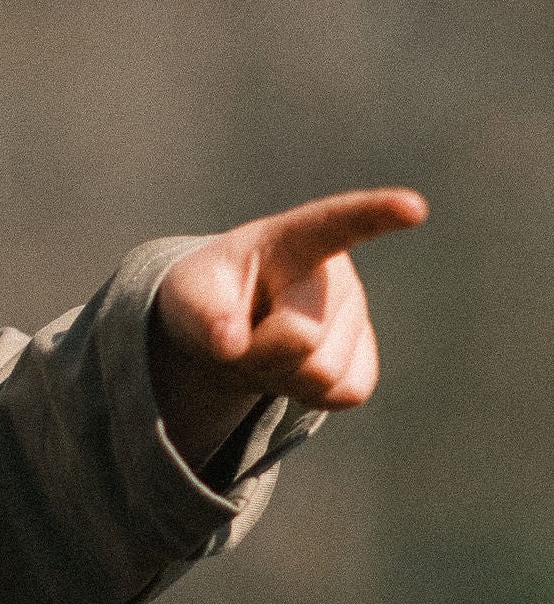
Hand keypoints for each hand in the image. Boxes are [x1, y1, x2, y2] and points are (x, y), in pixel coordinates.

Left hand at [153, 187, 427, 469]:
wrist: (228, 328)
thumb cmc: (207, 297)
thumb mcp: (189, 295)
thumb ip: (203, 312)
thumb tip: (232, 343)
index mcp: (292, 239)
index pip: (337, 223)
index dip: (377, 214)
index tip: (413, 207)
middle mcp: (336, 272)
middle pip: (301, 336)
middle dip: (259, 351)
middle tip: (241, 336)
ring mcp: (357, 315)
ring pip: (322, 374)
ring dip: (279, 376)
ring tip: (265, 347)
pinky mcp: (365, 358)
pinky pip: (344, 394)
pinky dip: (306, 395)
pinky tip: (291, 367)